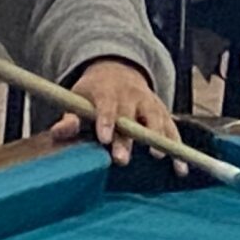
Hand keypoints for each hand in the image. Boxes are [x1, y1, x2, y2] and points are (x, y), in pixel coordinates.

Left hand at [52, 59, 179, 168]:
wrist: (118, 71)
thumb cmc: (94, 92)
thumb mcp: (77, 99)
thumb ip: (70, 117)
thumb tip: (59, 132)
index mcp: (108, 91)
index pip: (107, 106)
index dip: (106, 121)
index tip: (103, 138)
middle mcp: (132, 96)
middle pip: (131, 118)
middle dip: (127, 139)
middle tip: (121, 159)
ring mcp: (150, 104)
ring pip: (156, 121)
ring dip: (158, 140)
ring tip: (158, 157)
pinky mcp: (163, 114)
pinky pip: (173, 131)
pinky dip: (177, 148)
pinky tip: (180, 168)